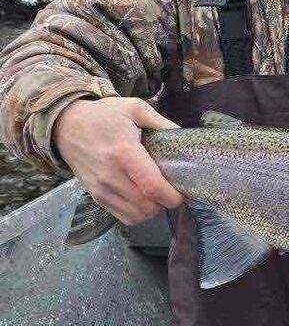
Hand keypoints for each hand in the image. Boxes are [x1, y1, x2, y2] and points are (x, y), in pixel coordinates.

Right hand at [54, 96, 183, 225]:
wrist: (66, 126)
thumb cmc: (103, 115)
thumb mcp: (135, 108)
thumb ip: (161, 122)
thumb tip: (184, 135)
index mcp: (125, 153)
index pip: (152, 186)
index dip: (172, 196)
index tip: (183, 192)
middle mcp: (111, 176)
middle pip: (145, 206)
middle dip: (165, 203)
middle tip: (172, 190)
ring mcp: (101, 189)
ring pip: (134, 215)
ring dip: (151, 210)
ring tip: (158, 195)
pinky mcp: (95, 196)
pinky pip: (121, 216)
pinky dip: (137, 213)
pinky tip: (143, 199)